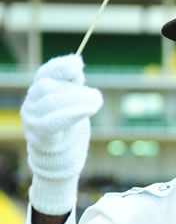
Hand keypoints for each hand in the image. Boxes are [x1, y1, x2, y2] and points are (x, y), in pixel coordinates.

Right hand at [20, 54, 102, 214]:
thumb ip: (73, 86)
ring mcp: (33, 121)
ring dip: (77, 100)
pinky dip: (71, 113)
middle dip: (75, 90)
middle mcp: (30, 105)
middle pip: (50, 87)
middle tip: (96, 96)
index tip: (79, 63)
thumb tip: (77, 64)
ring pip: (52, 102)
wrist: (61, 160)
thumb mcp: (72, 103)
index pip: (45, 73)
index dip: (60, 66)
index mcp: (38, 93)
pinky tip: (88, 110)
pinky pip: (53, 122)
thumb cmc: (69, 129)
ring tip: (97, 103)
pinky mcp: (41, 137)